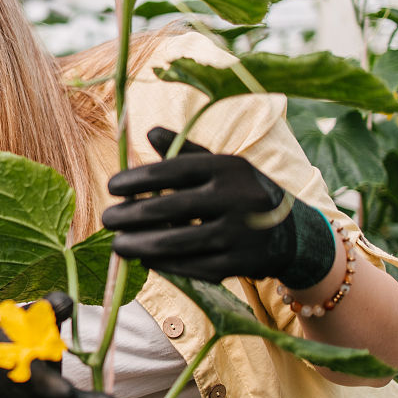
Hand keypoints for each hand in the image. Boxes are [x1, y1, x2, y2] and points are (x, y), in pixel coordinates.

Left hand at [102, 127, 334, 288]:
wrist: (292, 233)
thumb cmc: (242, 192)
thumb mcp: (221, 166)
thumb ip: (185, 150)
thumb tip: (150, 131)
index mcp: (229, 168)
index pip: (174, 171)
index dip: (138, 179)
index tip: (111, 187)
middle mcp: (237, 198)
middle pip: (170, 208)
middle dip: (131, 215)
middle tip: (106, 219)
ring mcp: (240, 233)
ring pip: (178, 242)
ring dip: (140, 244)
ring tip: (117, 245)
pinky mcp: (240, 263)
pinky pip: (193, 266)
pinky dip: (164, 264)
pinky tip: (144, 259)